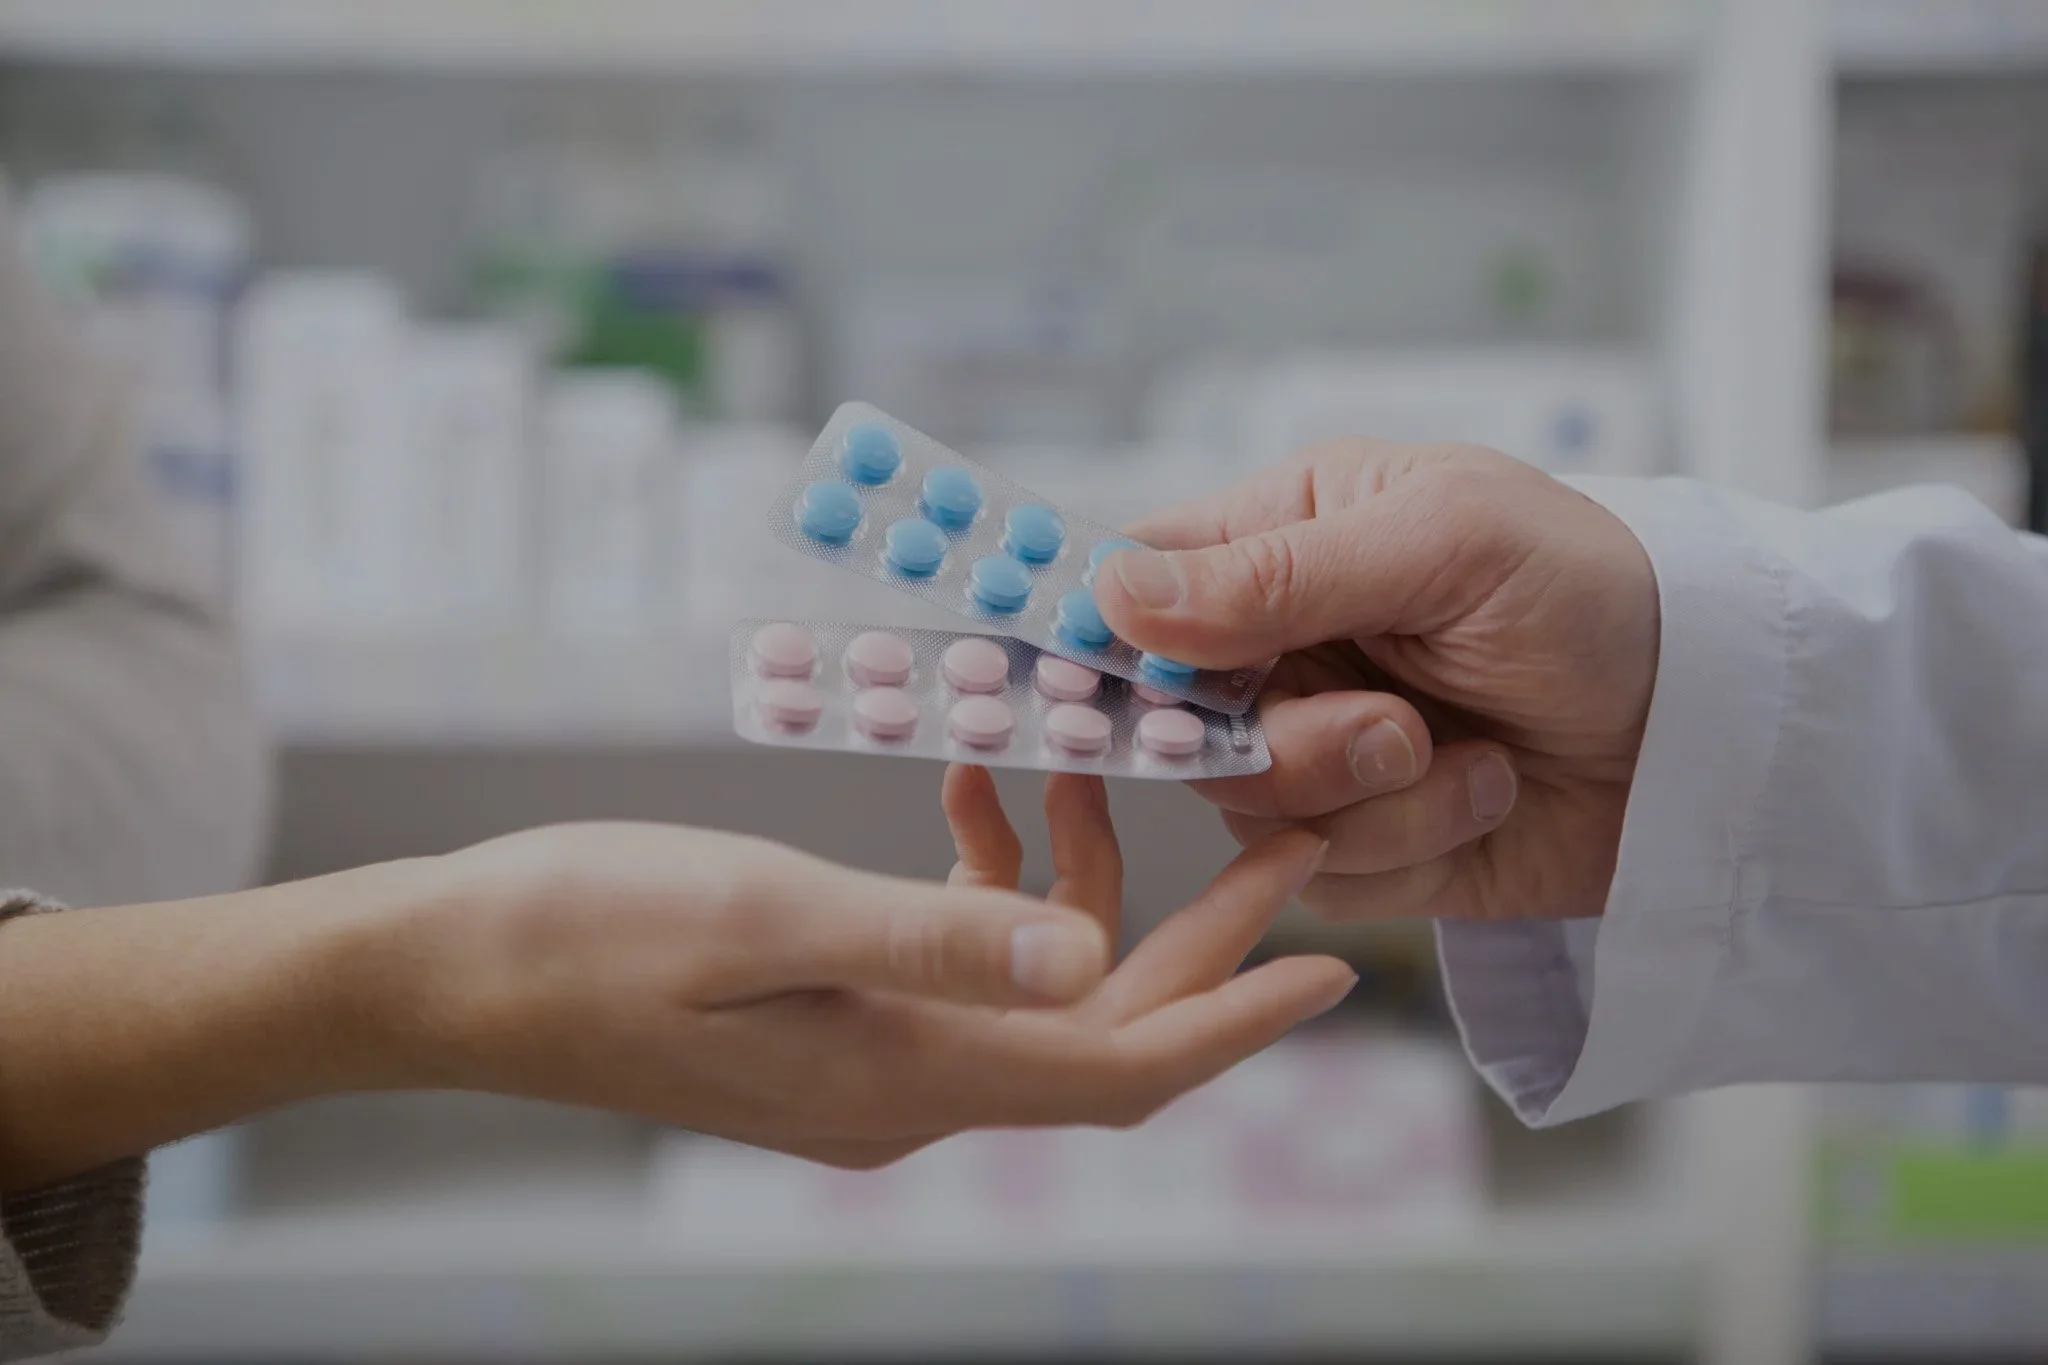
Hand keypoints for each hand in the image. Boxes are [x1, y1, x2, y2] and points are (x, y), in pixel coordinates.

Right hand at [382, 798, 1350, 1168]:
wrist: (450, 973)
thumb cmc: (583, 932)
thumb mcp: (762, 912)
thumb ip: (930, 936)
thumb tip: (1091, 967)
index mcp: (906, 1074)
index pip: (1120, 1070)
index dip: (1236, 1020)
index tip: (1337, 960)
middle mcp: (908, 1085)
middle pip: (1102, 1025)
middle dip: (1203, 930)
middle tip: (1284, 816)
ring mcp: (869, 1055)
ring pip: (1033, 981)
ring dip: (1086, 878)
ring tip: (1104, 751)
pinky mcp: (832, 1014)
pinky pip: (952, 953)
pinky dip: (984, 874)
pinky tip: (969, 777)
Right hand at [1093, 440, 1657, 921]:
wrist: (1719, 730)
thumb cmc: (1598, 591)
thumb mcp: (1446, 543)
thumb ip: (1277, 573)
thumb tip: (1116, 594)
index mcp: (1288, 539)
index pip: (1138, 583)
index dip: (1108, 639)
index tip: (1106, 685)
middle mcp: (1287, 647)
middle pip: (1177, 726)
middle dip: (1290, 743)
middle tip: (1393, 727)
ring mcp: (1323, 751)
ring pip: (1250, 814)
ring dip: (1372, 799)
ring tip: (1468, 756)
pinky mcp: (1371, 846)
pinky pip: (1321, 880)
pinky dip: (1413, 850)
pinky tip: (1488, 795)